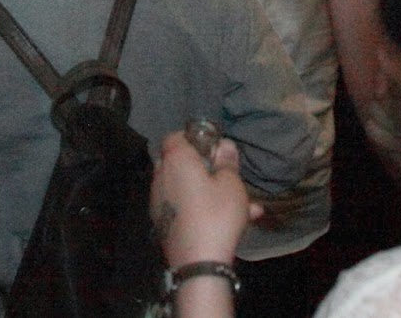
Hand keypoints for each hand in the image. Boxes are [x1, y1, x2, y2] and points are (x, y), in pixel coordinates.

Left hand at [151, 131, 260, 269]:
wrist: (198, 263)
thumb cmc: (216, 214)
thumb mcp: (232, 184)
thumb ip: (227, 162)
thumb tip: (223, 145)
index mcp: (176, 160)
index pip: (174, 136)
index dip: (192, 138)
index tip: (212, 147)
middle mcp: (161, 177)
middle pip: (178, 163)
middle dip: (201, 166)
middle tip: (225, 175)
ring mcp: (159, 202)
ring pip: (185, 188)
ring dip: (207, 191)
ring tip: (241, 204)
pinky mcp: (162, 223)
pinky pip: (183, 207)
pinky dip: (200, 208)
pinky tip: (228, 221)